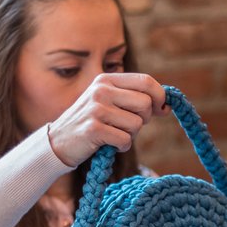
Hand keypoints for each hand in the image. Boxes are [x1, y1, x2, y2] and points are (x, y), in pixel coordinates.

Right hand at [47, 73, 167, 166]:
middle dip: (144, 119)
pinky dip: (122, 146)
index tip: (161, 109)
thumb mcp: (111, 103)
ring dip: (131, 135)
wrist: (60, 141)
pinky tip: (110, 144)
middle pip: (145, 103)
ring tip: (114, 134)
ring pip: (137, 124)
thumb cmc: (93, 122)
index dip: (160, 96)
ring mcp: (96, 109)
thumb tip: (167, 105)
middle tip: (128, 125)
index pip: (146, 81)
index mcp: (107, 79)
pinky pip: (125, 140)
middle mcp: (101, 90)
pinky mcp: (93, 129)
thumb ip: (136, 100)